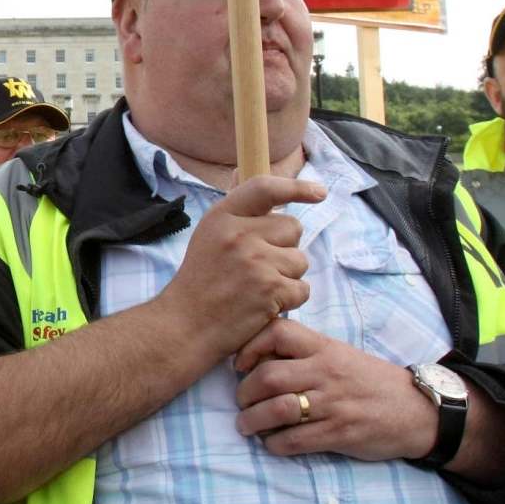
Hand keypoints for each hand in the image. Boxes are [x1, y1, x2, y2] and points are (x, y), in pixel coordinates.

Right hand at [159, 174, 324, 361]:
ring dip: (287, 277)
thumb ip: (235, 213)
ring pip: (300, 260)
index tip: (319, 192)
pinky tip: (264, 305)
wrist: (185, 326)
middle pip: (292, 227)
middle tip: (260, 267)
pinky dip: (289, 300)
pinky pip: (302, 288)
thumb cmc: (200, 283)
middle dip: (285, 247)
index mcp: (223, 216)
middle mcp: (239, 234)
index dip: (296, 187)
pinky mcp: (270, 289)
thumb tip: (249, 177)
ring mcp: (256, 261)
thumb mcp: (209, 236)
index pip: (265, 188)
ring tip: (257, 289)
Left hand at [232, 321, 437, 461]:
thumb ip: (305, 354)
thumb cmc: (372, 382)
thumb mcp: (341, 356)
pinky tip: (272, 443)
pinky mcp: (338, 433)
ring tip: (247, 425)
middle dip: (244, 392)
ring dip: (252, 421)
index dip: (250, 346)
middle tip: (242, 402)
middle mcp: (327, 372)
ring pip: (277, 410)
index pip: (278, 332)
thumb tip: (259, 360)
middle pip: (269, 376)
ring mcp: (333, 404)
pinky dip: (274, 445)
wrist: (417, 411)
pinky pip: (294, 441)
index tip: (241, 364)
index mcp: (325, 348)